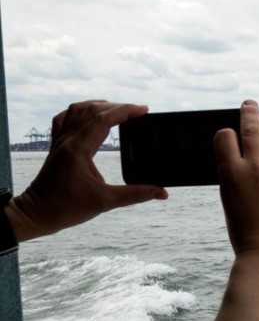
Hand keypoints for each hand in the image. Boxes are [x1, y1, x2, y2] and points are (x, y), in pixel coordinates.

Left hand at [6, 101, 168, 242]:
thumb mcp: (104, 202)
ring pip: (78, 110)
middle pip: (93, 110)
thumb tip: (162, 192)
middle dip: (118, 107)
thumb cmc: (65, 208)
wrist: (34, 215)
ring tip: (118, 111)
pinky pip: (64, 118)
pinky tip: (91, 116)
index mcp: (78, 149)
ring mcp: (59, 141)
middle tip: (138, 113)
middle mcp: (67, 140)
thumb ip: (136, 195)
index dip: (126, 111)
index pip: (103, 119)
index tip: (144, 110)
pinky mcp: (56, 146)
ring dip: (99, 106)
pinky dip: (80, 112)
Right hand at [214, 100, 258, 263]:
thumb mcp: (229, 201)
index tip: (228, 132)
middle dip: (249, 114)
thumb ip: (234, 176)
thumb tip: (240, 160)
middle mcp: (255, 168)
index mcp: (232, 174)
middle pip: (252, 130)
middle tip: (248, 104)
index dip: (225, 133)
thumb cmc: (244, 233)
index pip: (225, 138)